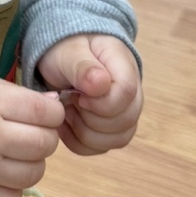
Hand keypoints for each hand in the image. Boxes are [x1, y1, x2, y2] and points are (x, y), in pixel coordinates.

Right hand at [0, 73, 65, 196]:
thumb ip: (20, 95)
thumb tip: (53, 106)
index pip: (45, 113)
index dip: (53, 113)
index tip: (46, 113)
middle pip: (43, 145)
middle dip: (46, 138)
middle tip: (32, 133)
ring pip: (33, 174)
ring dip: (32, 163)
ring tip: (17, 154)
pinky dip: (13, 189)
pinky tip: (2, 174)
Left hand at [36, 34, 141, 157]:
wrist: (64, 55)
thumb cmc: (67, 48)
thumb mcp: (68, 51)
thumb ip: (82, 67)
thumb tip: (101, 84)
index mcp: (124, 66)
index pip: (126, 94)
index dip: (100, 103)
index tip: (78, 96)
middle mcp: (132, 93)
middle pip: (125, 122)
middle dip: (90, 119)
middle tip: (69, 100)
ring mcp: (124, 113)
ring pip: (116, 140)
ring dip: (84, 132)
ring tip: (67, 110)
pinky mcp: (111, 130)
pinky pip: (101, 148)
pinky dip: (79, 142)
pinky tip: (66, 124)